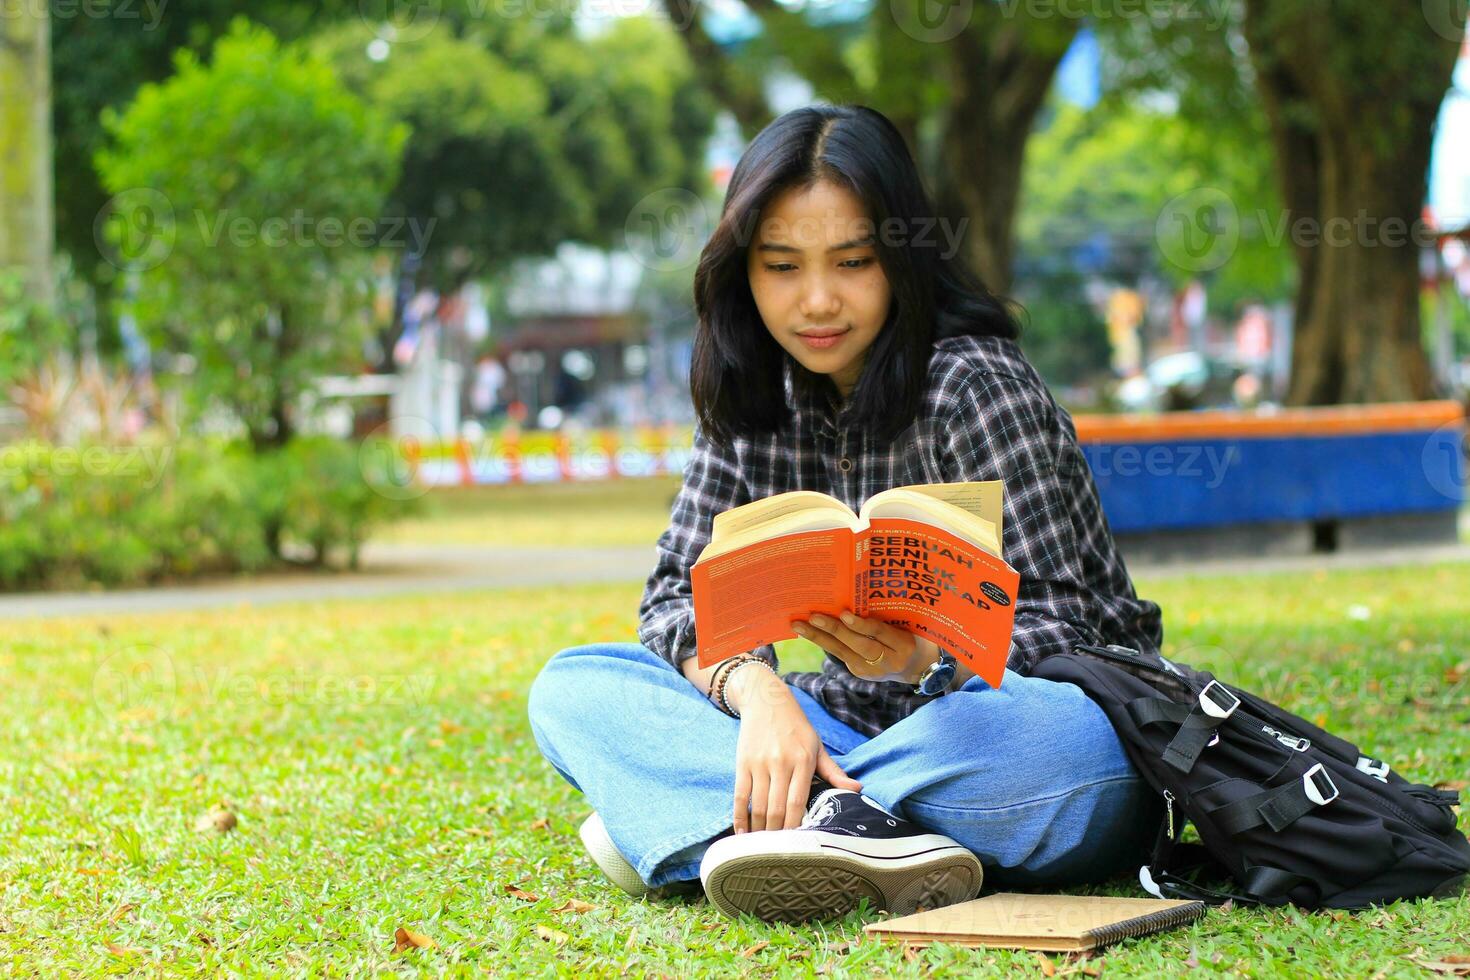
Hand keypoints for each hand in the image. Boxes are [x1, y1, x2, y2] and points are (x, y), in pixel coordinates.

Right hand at [725, 665, 861, 832]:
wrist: (765, 699)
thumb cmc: (796, 726)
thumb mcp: (817, 745)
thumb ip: (833, 771)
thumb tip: (857, 790)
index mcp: (802, 760)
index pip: (798, 801)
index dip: (796, 826)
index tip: (798, 844)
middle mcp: (780, 762)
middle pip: (777, 808)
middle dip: (777, 834)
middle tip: (780, 852)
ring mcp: (759, 764)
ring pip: (758, 805)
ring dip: (760, 830)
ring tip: (763, 846)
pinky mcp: (742, 764)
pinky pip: (740, 796)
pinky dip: (740, 817)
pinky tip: (743, 832)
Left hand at [791, 612, 937, 683]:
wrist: (917, 665)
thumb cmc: (910, 633)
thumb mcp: (907, 624)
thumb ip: (887, 615)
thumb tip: (854, 594)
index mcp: (904, 645)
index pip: (880, 633)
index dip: (862, 624)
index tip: (845, 613)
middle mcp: (888, 661)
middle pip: (858, 645)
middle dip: (834, 630)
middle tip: (813, 616)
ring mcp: (872, 671)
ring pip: (842, 652)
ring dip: (818, 637)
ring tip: (798, 625)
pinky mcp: (860, 673)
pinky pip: (839, 654)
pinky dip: (823, 641)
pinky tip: (806, 630)